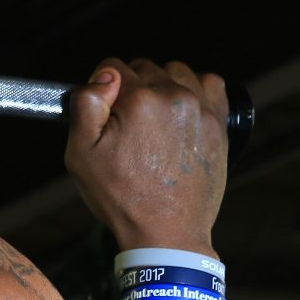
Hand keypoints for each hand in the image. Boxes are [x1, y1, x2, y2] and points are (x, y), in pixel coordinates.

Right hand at [64, 58, 228, 254]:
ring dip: (163, 87)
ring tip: (155, 121)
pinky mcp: (219, 123)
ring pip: (176, 72)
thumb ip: (86, 104)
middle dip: (132, 89)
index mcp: (139, 100)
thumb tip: (105, 76)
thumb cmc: (122, 197)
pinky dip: (195, 90)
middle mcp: (174, 96)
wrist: (167, 232)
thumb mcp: (81, 154)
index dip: (103, 89)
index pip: (114, 67)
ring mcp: (201, 108)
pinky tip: (182, 113)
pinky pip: (210, 84)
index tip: (105, 113)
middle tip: (128, 126)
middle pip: (145, 68)